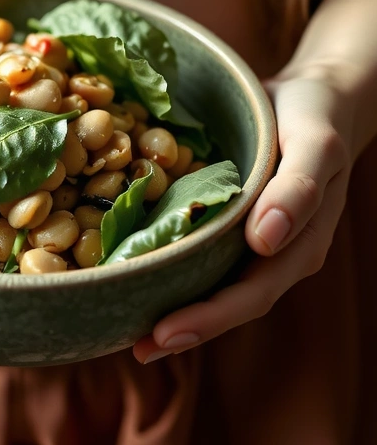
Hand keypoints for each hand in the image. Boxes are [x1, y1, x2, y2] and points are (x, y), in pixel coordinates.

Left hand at [133, 63, 354, 362]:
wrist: (316, 95)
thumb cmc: (317, 117)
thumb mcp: (316, 143)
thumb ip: (299, 188)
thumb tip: (267, 239)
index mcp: (297, 246)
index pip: (251, 295)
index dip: (209, 318)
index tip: (164, 333)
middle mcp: (273, 254)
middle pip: (228, 303)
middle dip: (184, 328)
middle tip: (138, 349)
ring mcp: (251, 243)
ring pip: (212, 286)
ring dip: (174, 310)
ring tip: (129, 331)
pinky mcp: (229, 224)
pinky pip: (200, 255)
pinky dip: (170, 270)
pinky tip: (135, 275)